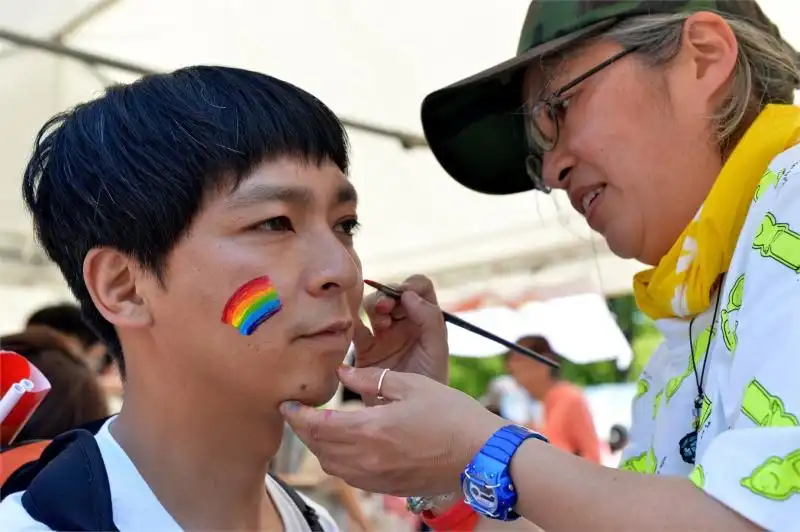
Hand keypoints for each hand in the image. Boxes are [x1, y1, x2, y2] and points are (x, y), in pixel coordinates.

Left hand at [281, 366, 504, 495]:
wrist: (479, 454)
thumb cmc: (450, 413)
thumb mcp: (411, 385)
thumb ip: (370, 380)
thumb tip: (342, 373)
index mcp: (371, 429)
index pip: (318, 425)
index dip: (296, 415)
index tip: (286, 403)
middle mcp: (368, 458)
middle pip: (318, 448)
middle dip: (302, 430)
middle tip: (297, 412)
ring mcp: (377, 477)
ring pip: (331, 465)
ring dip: (318, 447)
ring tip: (318, 427)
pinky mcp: (387, 486)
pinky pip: (350, 476)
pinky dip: (338, 460)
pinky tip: (344, 444)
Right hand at [354, 275, 448, 386]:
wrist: (410, 417)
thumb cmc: (430, 383)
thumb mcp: (437, 350)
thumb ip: (429, 320)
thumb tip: (408, 293)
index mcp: (425, 318)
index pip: (419, 287)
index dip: (411, 285)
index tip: (405, 295)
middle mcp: (403, 321)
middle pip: (391, 292)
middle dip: (387, 294)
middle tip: (387, 308)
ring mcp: (382, 334)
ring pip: (371, 306)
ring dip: (373, 307)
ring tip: (380, 323)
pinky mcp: (363, 349)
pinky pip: (354, 329)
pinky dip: (351, 323)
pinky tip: (355, 328)